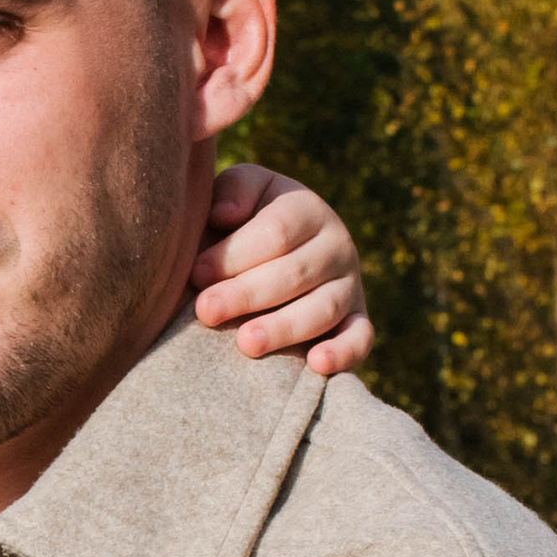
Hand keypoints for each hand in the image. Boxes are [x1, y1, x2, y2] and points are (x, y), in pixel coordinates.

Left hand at [190, 165, 373, 379]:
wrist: (269, 258)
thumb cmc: (240, 225)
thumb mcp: (236, 195)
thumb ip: (232, 192)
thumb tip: (225, 215)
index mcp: (306, 210)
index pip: (276, 232)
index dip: (235, 254)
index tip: (196, 274)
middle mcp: (336, 245)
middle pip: (296, 272)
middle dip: (248, 293)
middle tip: (207, 311)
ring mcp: (349, 285)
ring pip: (323, 308)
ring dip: (285, 327)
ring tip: (246, 343)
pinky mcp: (356, 321)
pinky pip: (360, 339)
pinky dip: (343, 353)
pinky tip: (316, 364)